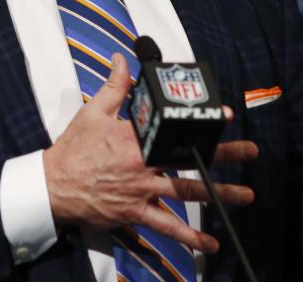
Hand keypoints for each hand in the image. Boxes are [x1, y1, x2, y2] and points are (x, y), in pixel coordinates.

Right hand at [43, 53, 257, 252]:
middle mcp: (143, 165)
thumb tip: (121, 59)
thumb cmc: (73, 149)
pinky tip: (210, 243)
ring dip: (219, 194)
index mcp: (134, 138)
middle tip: (249, 152)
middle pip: (189, 159)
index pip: (174, 126)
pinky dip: (189, 236)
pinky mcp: (135, 213)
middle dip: (223, 155)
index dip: (200, 121)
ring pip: (187, 193)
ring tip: (246, 195)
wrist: (53, 185)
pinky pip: (166, 227)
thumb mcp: (93, 113)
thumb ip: (114, 86)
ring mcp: (141, 191)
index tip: (225, 114)